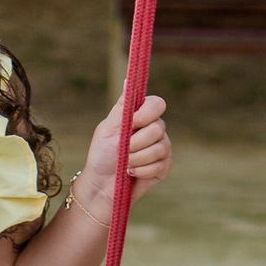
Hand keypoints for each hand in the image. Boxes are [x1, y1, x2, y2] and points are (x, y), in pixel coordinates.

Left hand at [79, 91, 171, 212]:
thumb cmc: (102, 155)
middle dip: (136, 142)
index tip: (132, 123)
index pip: (157, 104)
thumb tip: (129, 80)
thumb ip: (122, 107)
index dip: (147, 113)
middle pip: (159, 127)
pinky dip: (142, 170)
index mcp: (141, 117)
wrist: (101, 185)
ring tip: (124, 163)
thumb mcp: (108, 128)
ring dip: (137, 158)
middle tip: (122, 150)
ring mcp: (162, 148)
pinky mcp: (164, 166)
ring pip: (160, 148)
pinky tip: (131, 172)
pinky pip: (160, 164)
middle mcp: (155, 130)